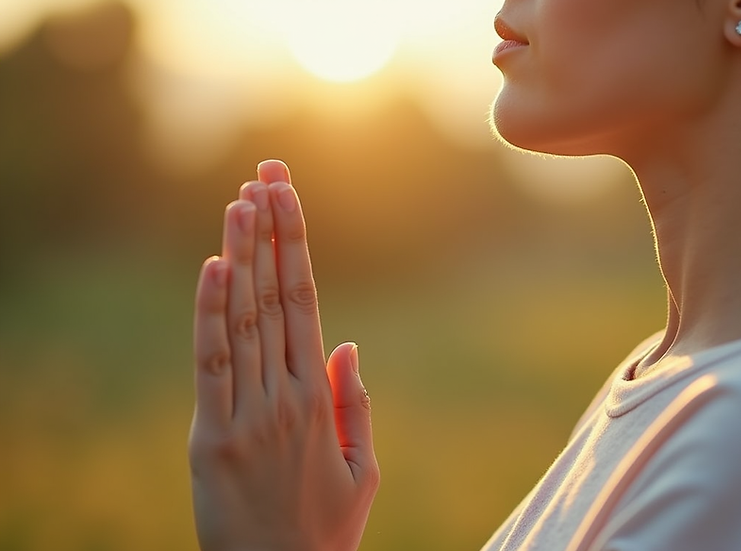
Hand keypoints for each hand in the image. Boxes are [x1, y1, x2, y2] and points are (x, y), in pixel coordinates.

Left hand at [189, 160, 378, 550]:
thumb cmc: (325, 529)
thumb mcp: (363, 469)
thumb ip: (354, 403)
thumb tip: (344, 342)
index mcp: (320, 398)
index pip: (308, 300)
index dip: (296, 244)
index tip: (288, 195)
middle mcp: (286, 394)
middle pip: (276, 295)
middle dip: (270, 229)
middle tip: (267, 173)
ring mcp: (247, 413)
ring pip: (245, 319)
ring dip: (241, 254)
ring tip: (241, 199)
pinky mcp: (211, 436)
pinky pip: (212, 363)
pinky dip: (211, 312)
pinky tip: (215, 266)